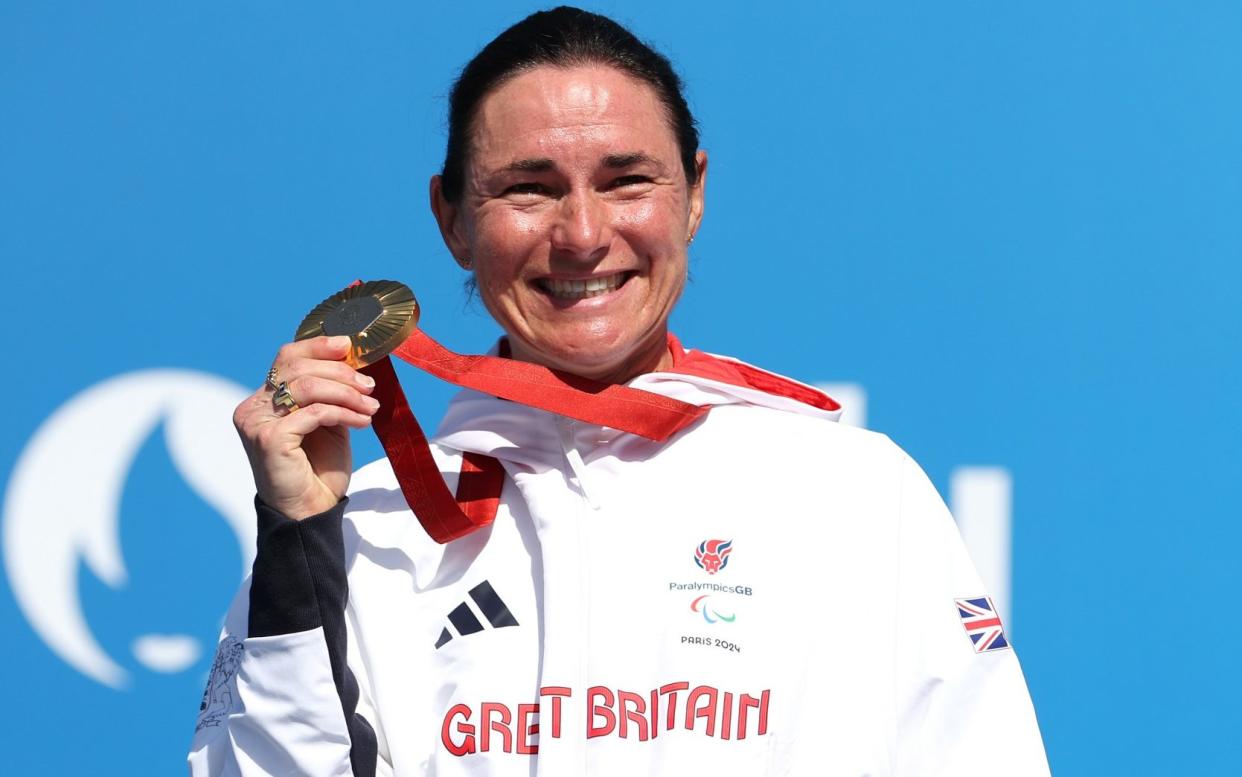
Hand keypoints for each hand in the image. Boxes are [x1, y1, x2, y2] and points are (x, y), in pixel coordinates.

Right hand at [233, 336, 378, 519]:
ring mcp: (257, 422)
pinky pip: (313, 413)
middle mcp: (253, 407)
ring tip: (370, 407)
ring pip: (306, 386)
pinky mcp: (269, 438)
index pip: (287, 357)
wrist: (311, 511)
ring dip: (346, 393)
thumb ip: (331, 393)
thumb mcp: (327, 422)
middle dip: (340, 372)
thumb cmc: (319, 468)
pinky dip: (343, 413)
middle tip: (369, 386)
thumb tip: (353, 358)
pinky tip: (362, 422)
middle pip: (297, 367)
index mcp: (263, 400)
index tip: (350, 347)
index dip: (318, 347)